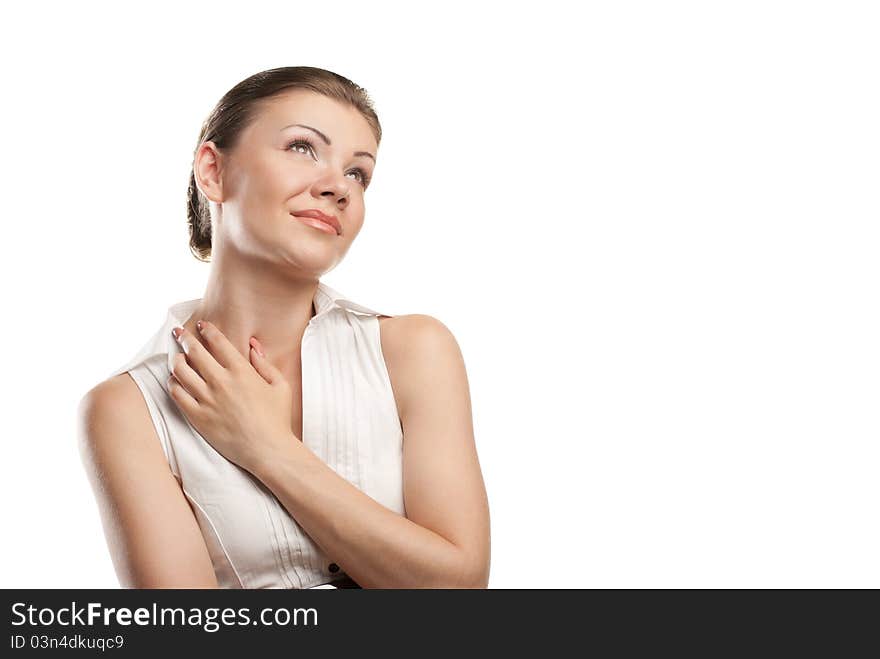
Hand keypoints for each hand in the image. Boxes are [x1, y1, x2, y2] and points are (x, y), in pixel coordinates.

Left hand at [167, 320, 298, 473]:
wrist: (268, 450)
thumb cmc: (277, 419)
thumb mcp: (280, 385)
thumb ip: (264, 363)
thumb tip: (253, 345)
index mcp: (241, 371)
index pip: (217, 342)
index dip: (207, 330)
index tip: (201, 325)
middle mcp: (221, 382)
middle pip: (194, 352)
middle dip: (184, 339)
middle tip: (178, 334)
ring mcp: (207, 400)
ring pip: (181, 371)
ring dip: (176, 360)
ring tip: (176, 357)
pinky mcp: (198, 417)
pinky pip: (177, 394)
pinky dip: (173, 384)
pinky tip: (175, 381)